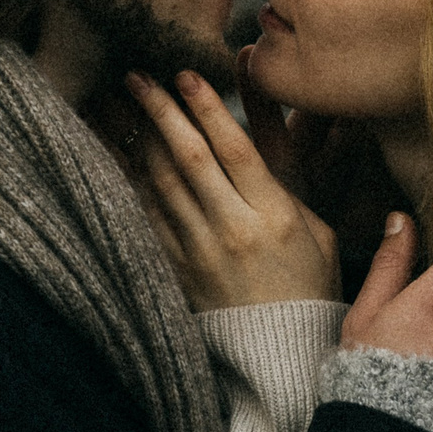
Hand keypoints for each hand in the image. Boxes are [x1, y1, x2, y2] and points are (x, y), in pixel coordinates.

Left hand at [126, 71, 341, 310]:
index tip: (186, 74)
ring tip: (114, 103)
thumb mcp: (320, 233)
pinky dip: (128, 180)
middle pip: (189, 157)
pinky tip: (112, 153)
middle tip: (135, 74)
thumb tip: (258, 142)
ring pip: (160, 182)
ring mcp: (200, 251)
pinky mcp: (178, 269)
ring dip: (135, 138)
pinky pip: (147, 215)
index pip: (234, 149)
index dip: (207, 107)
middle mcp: (232, 230)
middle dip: (159, 110)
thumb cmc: (309, 288)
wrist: (280, 357)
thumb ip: (288, 188)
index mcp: (274, 215)